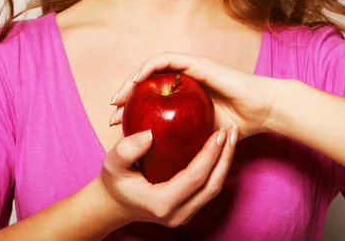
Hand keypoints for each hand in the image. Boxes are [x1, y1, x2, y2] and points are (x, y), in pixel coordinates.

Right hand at [97, 125, 238, 227]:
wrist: (113, 204)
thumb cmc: (113, 181)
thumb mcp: (112, 162)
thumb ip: (127, 149)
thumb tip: (149, 134)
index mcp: (162, 203)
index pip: (195, 178)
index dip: (210, 154)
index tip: (219, 131)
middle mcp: (178, 213)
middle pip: (213, 185)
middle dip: (226, 157)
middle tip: (233, 131)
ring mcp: (185, 214)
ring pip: (214, 189)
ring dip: (225, 162)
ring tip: (231, 136)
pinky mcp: (188, 208)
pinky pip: (209, 188)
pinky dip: (217, 167)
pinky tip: (220, 147)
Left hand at [109, 52, 286, 141]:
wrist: (262, 110)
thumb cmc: (238, 124)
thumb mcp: (202, 138)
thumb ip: (184, 142)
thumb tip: (162, 160)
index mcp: (185, 97)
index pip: (152, 100)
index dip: (132, 110)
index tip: (116, 127)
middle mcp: (185, 81)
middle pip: (147, 83)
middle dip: (126, 96)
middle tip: (111, 114)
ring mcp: (190, 69)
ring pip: (152, 69)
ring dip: (132, 81)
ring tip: (118, 99)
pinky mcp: (197, 63)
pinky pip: (167, 60)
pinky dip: (150, 67)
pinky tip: (137, 80)